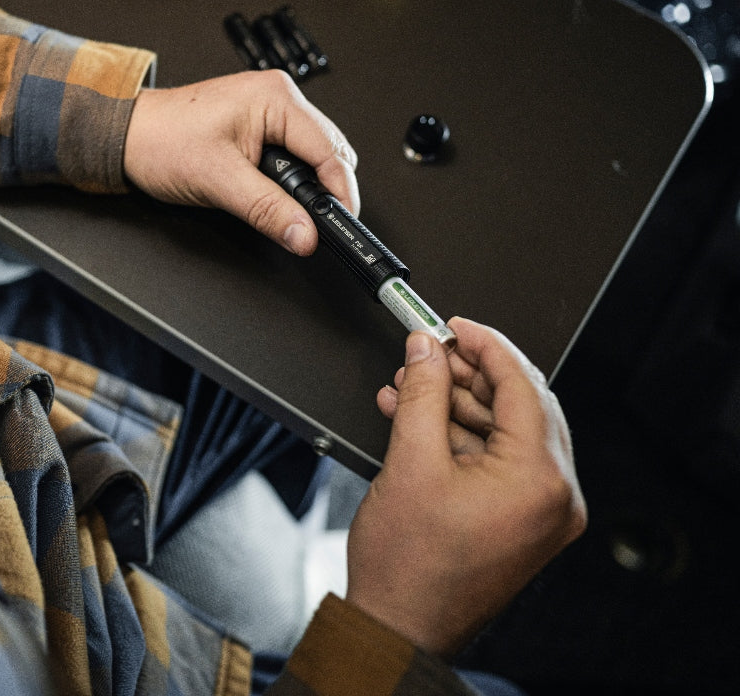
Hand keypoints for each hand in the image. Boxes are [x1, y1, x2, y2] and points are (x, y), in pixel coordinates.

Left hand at [122, 70, 357, 255]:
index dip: (340, 192)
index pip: (329, 150)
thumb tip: (305, 234)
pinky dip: (291, 179)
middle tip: (313, 223)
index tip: (343, 223)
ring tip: (290, 209)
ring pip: (312, 155)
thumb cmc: (161, 142)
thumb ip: (268, 210)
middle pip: (329, 151)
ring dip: (307, 185)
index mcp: (276, 97)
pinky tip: (277, 194)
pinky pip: (292, 154)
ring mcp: (269, 109)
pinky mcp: (259, 124)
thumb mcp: (219, 181)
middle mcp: (278, 96)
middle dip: (325, 189)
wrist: (127, 136)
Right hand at [346, 317, 587, 657]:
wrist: (399, 628)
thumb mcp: (410, 462)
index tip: (454, 325)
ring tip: (410, 386)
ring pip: (504, 432)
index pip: (523, 385)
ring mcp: (540, 512)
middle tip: (428, 353)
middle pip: (519, 405)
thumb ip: (424, 393)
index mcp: (541, 480)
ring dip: (456, 405)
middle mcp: (554, 497)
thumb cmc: (408, 568)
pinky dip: (460, 437)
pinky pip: (496, 461)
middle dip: (467, 375)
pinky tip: (418, 419)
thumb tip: (427, 349)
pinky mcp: (519, 521)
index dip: (485, 345)